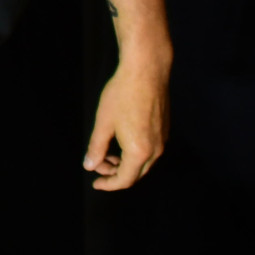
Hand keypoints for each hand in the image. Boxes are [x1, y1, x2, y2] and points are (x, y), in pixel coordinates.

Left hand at [84, 54, 168, 191]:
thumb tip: (90, 165)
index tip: (96, 182)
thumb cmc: (123, 94)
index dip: (109, 184)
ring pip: (144, 162)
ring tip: (107, 151)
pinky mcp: (165, 128)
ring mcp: (163, 139)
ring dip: (125, 162)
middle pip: (136, 173)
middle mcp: (155, 149)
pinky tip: (122, 140)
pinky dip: (135, 152)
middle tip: (98, 164)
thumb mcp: (104, 122)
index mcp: (139, 151)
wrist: (146, 70)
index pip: (125, 180)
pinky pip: (150, 150)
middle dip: (116, 174)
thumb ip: (96, 147)